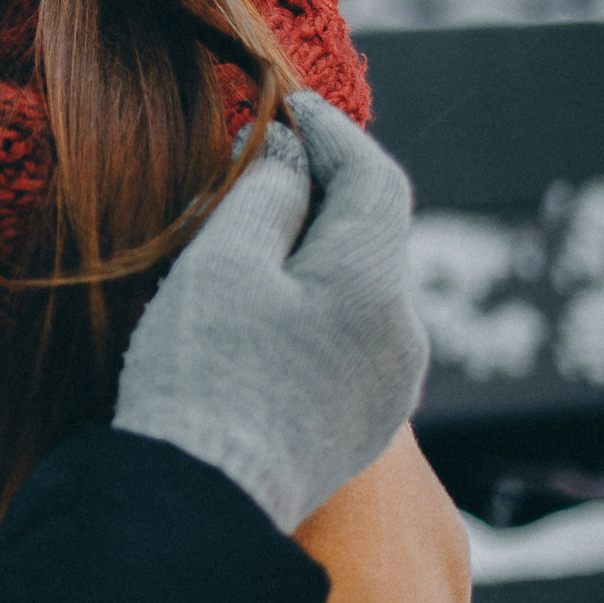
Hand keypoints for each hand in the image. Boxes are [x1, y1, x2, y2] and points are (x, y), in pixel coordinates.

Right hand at [111, 93, 427, 532]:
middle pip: (374, 232)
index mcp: (374, 284)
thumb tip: (288, 154)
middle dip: (322, 188)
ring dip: (317, 246)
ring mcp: (391, 385)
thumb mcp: (221, 263)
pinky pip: (353, 334)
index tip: (286, 103)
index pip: (374, 178)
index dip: (332, 132)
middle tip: (258, 157)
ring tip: (248, 228)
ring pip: (363, 286)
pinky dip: (317, 297)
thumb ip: (263, 196)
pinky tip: (264, 302)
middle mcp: (403, 334)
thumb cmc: (202, 373)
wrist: (200, 499)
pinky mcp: (365, 422)